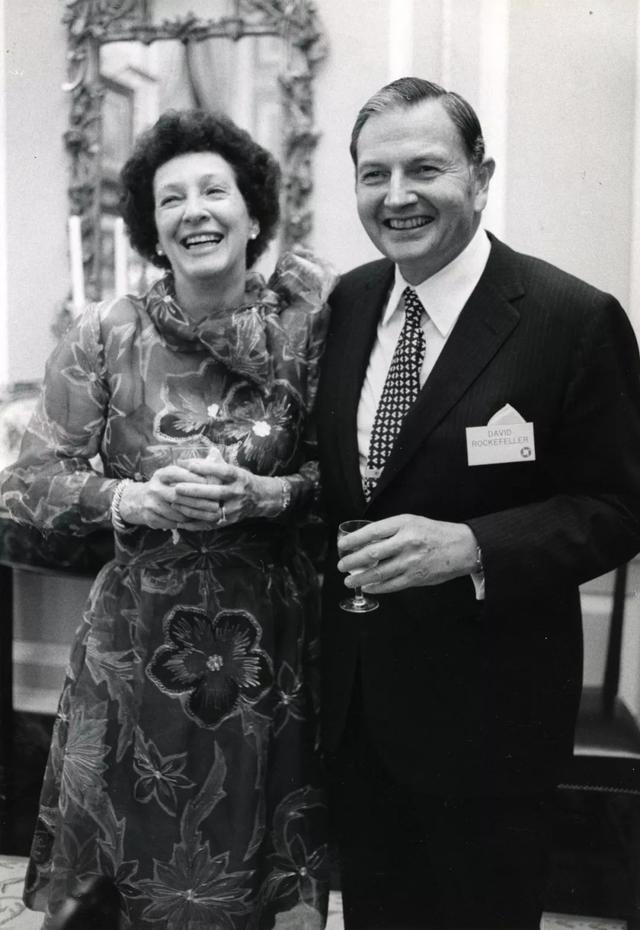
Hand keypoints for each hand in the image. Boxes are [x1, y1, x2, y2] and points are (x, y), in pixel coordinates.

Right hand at [118, 464, 211, 530]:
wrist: (138, 500)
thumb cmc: (165, 485)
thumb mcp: (173, 474)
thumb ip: (191, 469)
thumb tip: (215, 457)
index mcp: (161, 474)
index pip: (179, 474)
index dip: (196, 479)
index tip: (213, 484)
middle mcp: (154, 488)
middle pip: (179, 496)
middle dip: (199, 502)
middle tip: (216, 505)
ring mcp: (151, 504)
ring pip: (177, 513)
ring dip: (194, 516)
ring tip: (209, 516)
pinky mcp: (150, 518)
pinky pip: (172, 523)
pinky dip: (185, 524)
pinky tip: (196, 523)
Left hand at [170, 459, 282, 525]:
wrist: (260, 498)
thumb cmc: (241, 480)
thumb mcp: (235, 469)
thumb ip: (218, 462)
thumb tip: (204, 451)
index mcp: (239, 477)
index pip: (223, 471)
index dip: (206, 468)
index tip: (188, 464)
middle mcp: (238, 493)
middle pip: (216, 492)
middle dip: (195, 491)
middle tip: (177, 488)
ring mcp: (234, 509)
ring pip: (211, 510)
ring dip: (192, 508)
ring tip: (175, 502)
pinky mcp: (229, 521)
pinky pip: (210, 524)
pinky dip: (195, 524)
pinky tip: (180, 521)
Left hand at [337, 515, 478, 592]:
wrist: (462, 547)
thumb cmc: (435, 533)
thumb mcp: (412, 522)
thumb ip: (391, 531)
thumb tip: (366, 541)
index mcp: (404, 524)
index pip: (372, 531)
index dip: (353, 539)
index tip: (342, 544)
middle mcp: (406, 542)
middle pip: (371, 553)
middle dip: (352, 560)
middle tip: (341, 565)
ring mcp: (411, 561)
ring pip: (378, 572)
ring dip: (360, 577)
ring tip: (348, 580)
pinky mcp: (416, 577)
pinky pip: (391, 584)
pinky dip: (377, 587)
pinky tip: (367, 586)